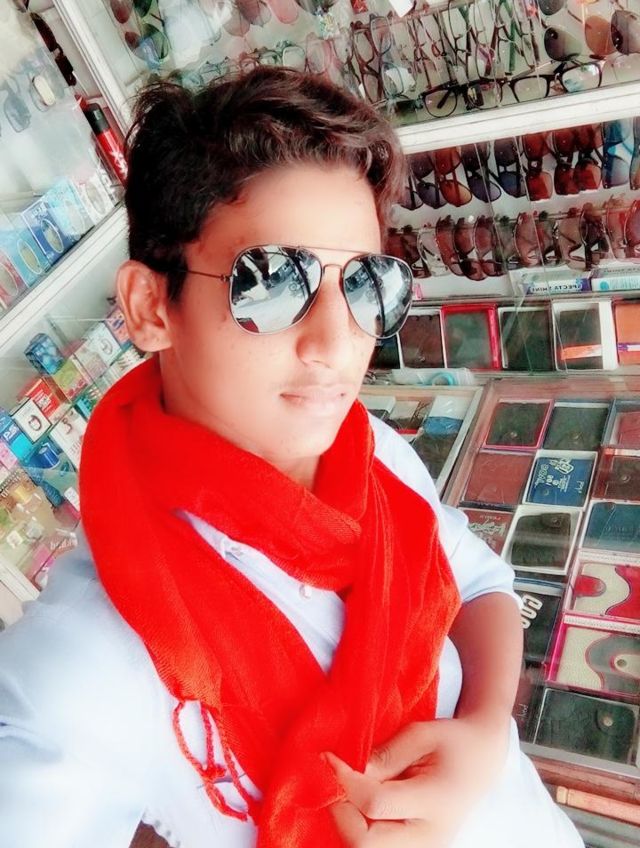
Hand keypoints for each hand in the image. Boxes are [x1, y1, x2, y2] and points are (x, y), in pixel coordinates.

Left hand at [325, 715, 510, 846]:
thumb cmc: (453, 741)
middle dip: (341, 811)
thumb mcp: (421, 734)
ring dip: (349, 822)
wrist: (482, 760)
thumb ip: (386, 755)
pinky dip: (360, 828)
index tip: (328, 758)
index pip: (375, 804)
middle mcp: (430, 836)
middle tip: (337, 779)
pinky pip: (376, 847)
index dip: (345, 782)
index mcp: (436, 802)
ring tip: (352, 790)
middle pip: (365, 843)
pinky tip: (360, 803)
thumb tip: (350, 772)